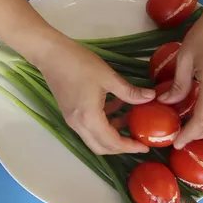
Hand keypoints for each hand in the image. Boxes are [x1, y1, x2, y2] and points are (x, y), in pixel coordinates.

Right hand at [31, 31, 155, 154]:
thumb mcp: (108, 77)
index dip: (130, 147)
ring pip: (95, 139)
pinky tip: (117, 107)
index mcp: (89, 119)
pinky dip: (104, 124)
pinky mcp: (70, 113)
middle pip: (101, 147)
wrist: (51, 54)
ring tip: (131, 120)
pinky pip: (89, 127)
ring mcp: (72, 120)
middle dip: (121, 147)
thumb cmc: (79, 64)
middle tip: (138, 140)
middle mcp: (79, 125)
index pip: (112, 143)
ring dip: (113, 135)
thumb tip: (151, 97)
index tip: (145, 147)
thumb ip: (130, 92)